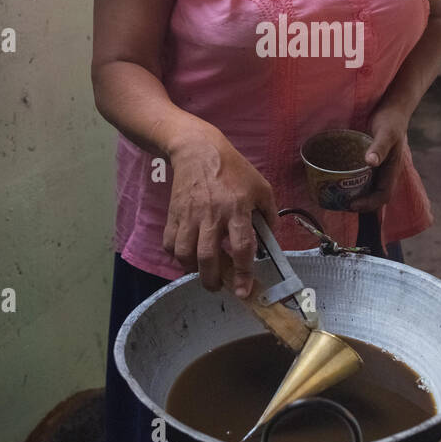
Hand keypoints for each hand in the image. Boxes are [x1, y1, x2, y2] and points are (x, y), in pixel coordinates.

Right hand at [162, 125, 276, 296]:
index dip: (243, 272)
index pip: (242, 246)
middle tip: (218, 287)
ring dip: (192, 270)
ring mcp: (190, 214)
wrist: (199, 150)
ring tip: (202, 272)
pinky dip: (176, 255)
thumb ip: (269, 215)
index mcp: (238, 207)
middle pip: (208, 256)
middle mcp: (213, 214)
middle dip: (212, 280)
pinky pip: (169, 242)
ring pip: (184, 253)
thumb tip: (271, 242)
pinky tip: (187, 255)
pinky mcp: (174, 213)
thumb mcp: (262, 187)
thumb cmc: (234, 169)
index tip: (244, 290)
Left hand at [348, 105, 407, 211]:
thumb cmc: (391, 120)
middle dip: (360, 204)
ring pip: (369, 189)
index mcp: (392, 170)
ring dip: (356, 195)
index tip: (352, 204)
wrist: (393, 109)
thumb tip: (371, 163)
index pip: (383, 196)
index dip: (369, 204)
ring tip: (338, 196)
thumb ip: (379, 147)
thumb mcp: (386, 132)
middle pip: (375, 197)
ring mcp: (379, 168)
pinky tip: (339, 180)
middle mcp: (386, 172)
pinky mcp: (372, 162)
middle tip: (340, 203)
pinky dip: (353, 183)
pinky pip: (363, 177)